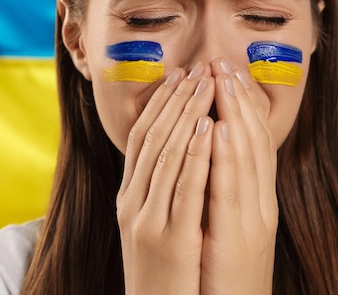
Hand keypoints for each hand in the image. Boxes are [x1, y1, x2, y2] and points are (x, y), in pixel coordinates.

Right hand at [117, 62, 214, 294]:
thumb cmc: (159, 270)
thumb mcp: (147, 224)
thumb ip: (154, 189)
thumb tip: (172, 152)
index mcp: (128, 196)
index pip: (140, 137)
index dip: (159, 103)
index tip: (178, 75)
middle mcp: (131, 201)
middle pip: (152, 138)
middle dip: (175, 99)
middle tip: (196, 67)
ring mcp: (146, 219)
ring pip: (166, 154)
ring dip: (187, 115)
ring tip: (205, 84)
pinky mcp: (169, 239)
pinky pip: (184, 188)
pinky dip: (197, 154)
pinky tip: (209, 127)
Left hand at [200, 59, 277, 294]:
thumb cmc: (221, 268)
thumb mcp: (227, 224)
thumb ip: (222, 189)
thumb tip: (206, 151)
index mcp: (256, 199)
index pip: (253, 142)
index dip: (243, 106)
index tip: (229, 72)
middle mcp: (259, 204)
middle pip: (251, 142)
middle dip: (237, 100)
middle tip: (224, 63)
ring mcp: (250, 220)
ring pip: (243, 158)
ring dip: (233, 116)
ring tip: (222, 81)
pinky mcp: (234, 238)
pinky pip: (226, 191)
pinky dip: (222, 158)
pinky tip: (215, 130)